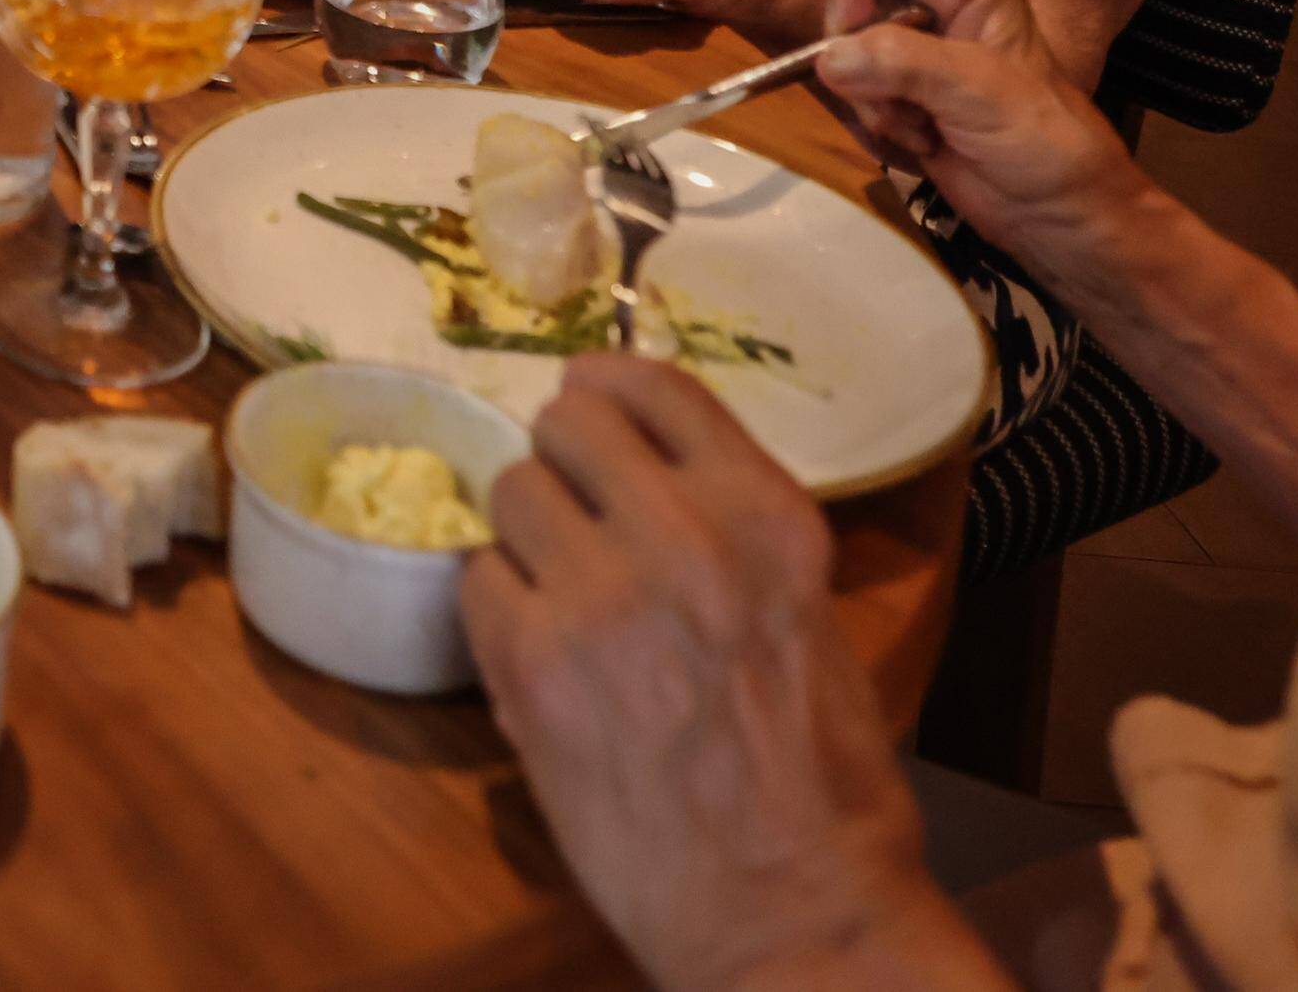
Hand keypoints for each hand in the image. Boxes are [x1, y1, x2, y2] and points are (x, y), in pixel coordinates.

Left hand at [462, 361, 974, 991]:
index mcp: (768, 517)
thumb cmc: (821, 783)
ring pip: (509, 493)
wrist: (793, 913)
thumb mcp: (808, 615)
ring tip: (564, 603)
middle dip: (564, 468)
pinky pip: (475, 582)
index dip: (607, 391)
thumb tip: (645, 468)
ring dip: (528, 542)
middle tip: (578, 525)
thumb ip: (732, 530)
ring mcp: (601, 598)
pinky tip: (543, 664)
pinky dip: (499, 615)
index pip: (655, 385)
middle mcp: (686, 536)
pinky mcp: (532, 667)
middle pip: (564, 422)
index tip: (592, 410)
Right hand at [805, 0, 1157, 257]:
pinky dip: (873, 123)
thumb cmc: (1042, 139)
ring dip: (869, 100)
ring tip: (920, 129)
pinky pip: (852, 94)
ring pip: (843, 53)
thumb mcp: (981, 92)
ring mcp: (914, 52)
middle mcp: (933, 5)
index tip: (847, 42)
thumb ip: (905, 64)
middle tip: (892, 102)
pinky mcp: (901, 95)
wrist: (1058, 212)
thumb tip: (827, 57)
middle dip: (856, 59)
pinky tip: (919, 143)